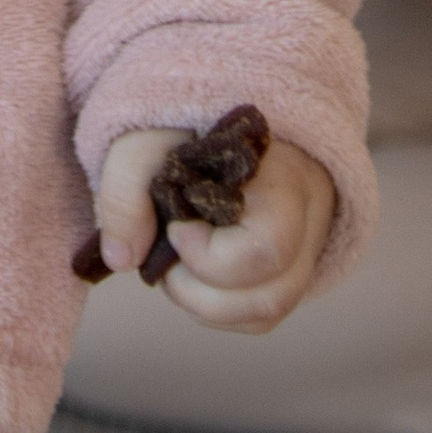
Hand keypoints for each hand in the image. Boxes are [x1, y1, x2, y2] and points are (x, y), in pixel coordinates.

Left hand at [92, 128, 335, 334]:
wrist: (210, 114)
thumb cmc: (183, 123)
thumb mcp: (147, 134)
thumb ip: (127, 185)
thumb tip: (122, 259)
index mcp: (284, 176)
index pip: (269, 247)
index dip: (211, 257)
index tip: (175, 228)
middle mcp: (309, 220)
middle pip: (270, 296)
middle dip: (199, 290)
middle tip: (166, 251)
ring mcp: (304, 250)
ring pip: (265, 315)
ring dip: (203, 304)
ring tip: (174, 262)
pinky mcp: (289, 271)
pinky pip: (258, 319)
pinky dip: (214, 309)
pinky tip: (192, 272)